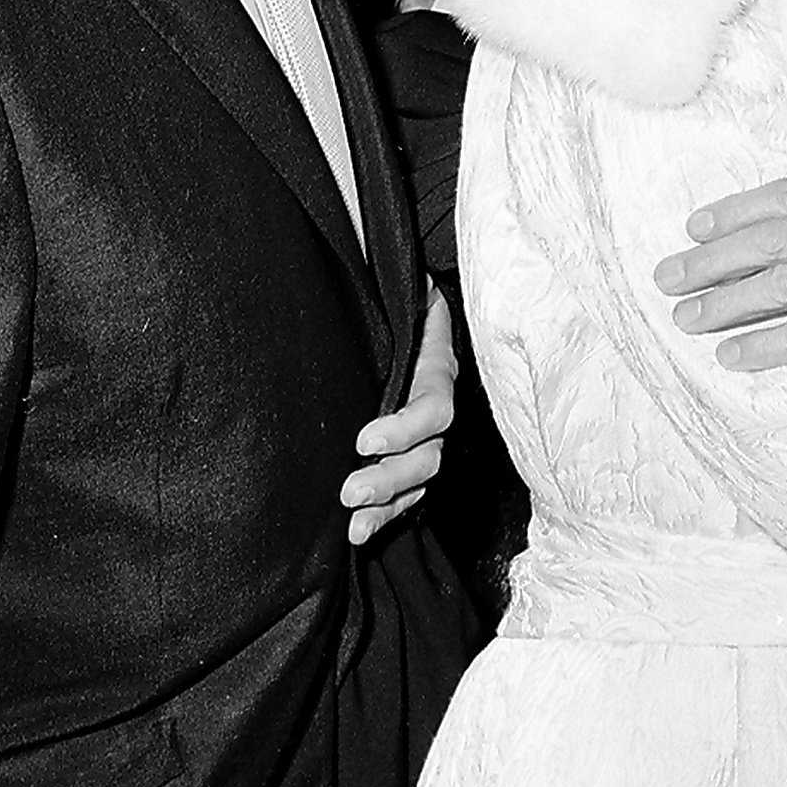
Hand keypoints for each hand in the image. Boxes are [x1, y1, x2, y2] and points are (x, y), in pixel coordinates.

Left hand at [342, 286, 455, 543]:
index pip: (433, 403)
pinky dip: (389, 513)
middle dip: (392, 477)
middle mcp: (437, 401)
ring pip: (422, 476)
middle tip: (348, 491)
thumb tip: (362, 254)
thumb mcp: (397, 280)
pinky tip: (360, 532)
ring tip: (353, 525)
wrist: (405, 300)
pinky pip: (411, 489)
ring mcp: (427, 430)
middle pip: (430, 451)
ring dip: (389, 504)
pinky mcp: (409, 449)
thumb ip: (387, 280)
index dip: (405, 426)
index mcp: (435, 363)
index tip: (365, 439)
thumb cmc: (395, 289)